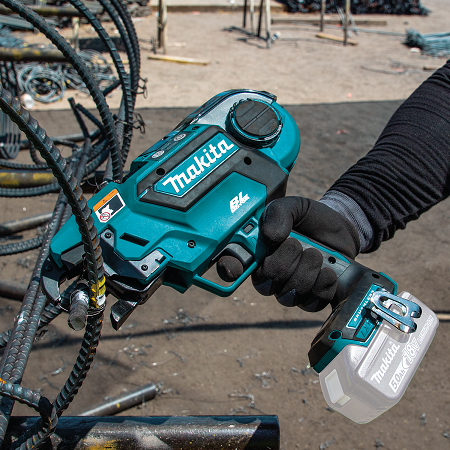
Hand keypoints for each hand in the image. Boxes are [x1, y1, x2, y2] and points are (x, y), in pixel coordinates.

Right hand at [217, 197, 359, 311]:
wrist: (339, 226)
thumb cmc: (308, 217)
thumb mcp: (293, 206)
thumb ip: (279, 214)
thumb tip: (271, 236)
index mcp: (256, 252)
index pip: (232, 266)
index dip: (228, 270)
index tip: (235, 268)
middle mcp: (269, 275)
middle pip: (265, 285)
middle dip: (283, 264)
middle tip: (298, 244)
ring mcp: (290, 289)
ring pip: (288, 297)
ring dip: (305, 274)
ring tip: (316, 255)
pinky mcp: (312, 298)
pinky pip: (312, 304)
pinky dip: (322, 287)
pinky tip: (328, 271)